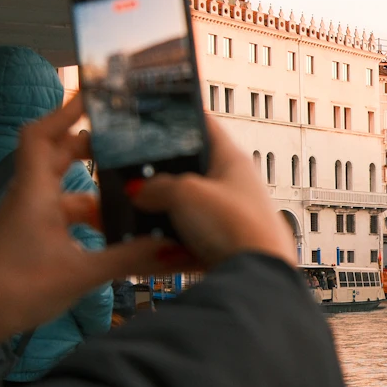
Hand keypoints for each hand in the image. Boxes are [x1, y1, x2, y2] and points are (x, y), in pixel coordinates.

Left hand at [0, 98, 178, 355]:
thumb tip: (172, 249)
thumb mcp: (82, 273)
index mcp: (35, 191)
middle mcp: (29, 196)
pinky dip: (88, 214)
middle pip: (58, 154)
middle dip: (91, 146)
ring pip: (64, 187)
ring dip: (94, 188)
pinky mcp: (31, 236)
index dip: (66, 110)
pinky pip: (63, 212)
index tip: (95, 96)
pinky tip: (112, 231)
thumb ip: (129, 258)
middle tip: (125, 145)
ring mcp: (29, 216)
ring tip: (130, 194)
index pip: (42, 133)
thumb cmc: (15, 289)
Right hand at [129, 116, 295, 268]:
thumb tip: (139, 192)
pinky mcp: (222, 245)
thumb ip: (156, 187)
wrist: (256, 277)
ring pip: (185, 208)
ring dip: (160, 211)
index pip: (204, 125)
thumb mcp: (184, 194)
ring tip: (132, 211)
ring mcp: (228, 216)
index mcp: (231, 159)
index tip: (158, 110)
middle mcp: (233, 186)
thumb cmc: (235, 226)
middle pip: (190, 170)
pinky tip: (147, 248)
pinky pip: (186, 240)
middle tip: (131, 172)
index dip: (181, 115)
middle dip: (161, 173)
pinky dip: (167, 244)